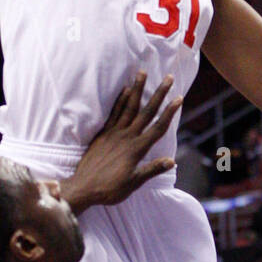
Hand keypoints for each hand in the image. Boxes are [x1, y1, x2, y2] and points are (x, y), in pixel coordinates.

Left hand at [62, 72, 181, 214]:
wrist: (83, 187)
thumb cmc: (110, 189)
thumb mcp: (133, 183)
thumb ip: (152, 170)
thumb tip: (172, 161)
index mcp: (137, 149)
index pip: (158, 127)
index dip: (169, 112)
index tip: (178, 98)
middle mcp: (127, 137)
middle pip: (146, 111)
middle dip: (158, 94)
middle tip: (167, 77)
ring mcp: (114, 133)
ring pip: (129, 106)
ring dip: (137, 89)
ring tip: (143, 72)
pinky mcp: (103, 133)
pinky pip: (113, 113)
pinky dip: (120, 100)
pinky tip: (125, 90)